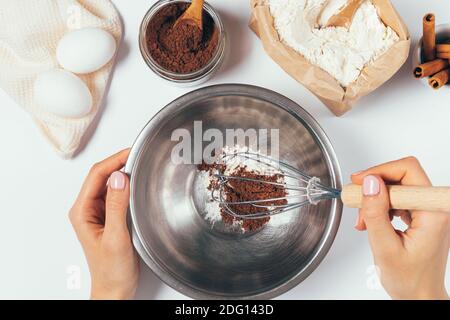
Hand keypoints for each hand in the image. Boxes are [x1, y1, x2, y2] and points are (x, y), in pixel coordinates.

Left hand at [69, 149, 138, 299]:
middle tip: (138, 155)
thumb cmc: (111, 270)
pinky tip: (137, 184)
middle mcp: (87, 209)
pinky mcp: (109, 216)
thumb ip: (116, 207)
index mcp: (82, 212)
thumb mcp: (116, 237)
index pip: (96, 176)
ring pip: (110, 183)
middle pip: (102, 176)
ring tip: (140, 166)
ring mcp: (98, 212)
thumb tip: (119, 178)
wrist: (114, 288)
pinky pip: (117, 194)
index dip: (114, 160)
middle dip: (119, 162)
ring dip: (123, 173)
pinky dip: (127, 186)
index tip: (131, 152)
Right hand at [352, 157, 449, 299]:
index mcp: (434, 212)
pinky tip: (371, 221)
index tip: (359, 182)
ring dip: (375, 199)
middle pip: (401, 176)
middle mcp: (435, 207)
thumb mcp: (385, 247)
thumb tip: (369, 183)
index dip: (380, 171)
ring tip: (363, 220)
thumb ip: (376, 213)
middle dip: (374, 187)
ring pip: (396, 186)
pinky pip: (397, 198)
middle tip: (356, 199)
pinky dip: (380, 206)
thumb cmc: (409, 280)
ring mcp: (428, 210)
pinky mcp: (420, 214)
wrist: (418, 295)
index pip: (408, 171)